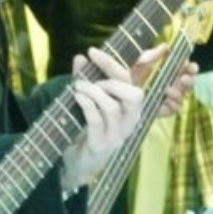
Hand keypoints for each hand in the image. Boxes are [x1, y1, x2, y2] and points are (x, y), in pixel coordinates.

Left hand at [61, 47, 143, 188]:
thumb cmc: (86, 127)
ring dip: (93, 91)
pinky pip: (96, 120)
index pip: (134, 81)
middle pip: (135, 94)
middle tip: (91, 78)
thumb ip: (85, 79)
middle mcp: (130, 122)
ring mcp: (117, 135)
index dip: (118, 64)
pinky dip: (86, 104)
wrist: (78, 162)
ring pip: (112, 106)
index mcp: (131, 108)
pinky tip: (77, 97)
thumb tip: (81, 57)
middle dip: (111, 78)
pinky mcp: (101, 145)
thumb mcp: (88, 101)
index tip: (94, 51)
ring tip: (78, 87)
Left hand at [131, 43, 198, 115]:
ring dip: (180, 93)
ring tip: (170, 90)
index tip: (191, 66)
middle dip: (190, 80)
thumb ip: (150, 55)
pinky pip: (172, 110)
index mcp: (166, 70)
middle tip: (185, 78)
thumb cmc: (125, 71)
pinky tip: (167, 101)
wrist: (112, 88)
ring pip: (182, 97)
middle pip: (187, 83)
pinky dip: (173, 106)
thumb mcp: (136, 61)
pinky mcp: (159, 109)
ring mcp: (164, 97)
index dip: (190, 68)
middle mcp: (168, 83)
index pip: (184, 69)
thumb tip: (166, 46)